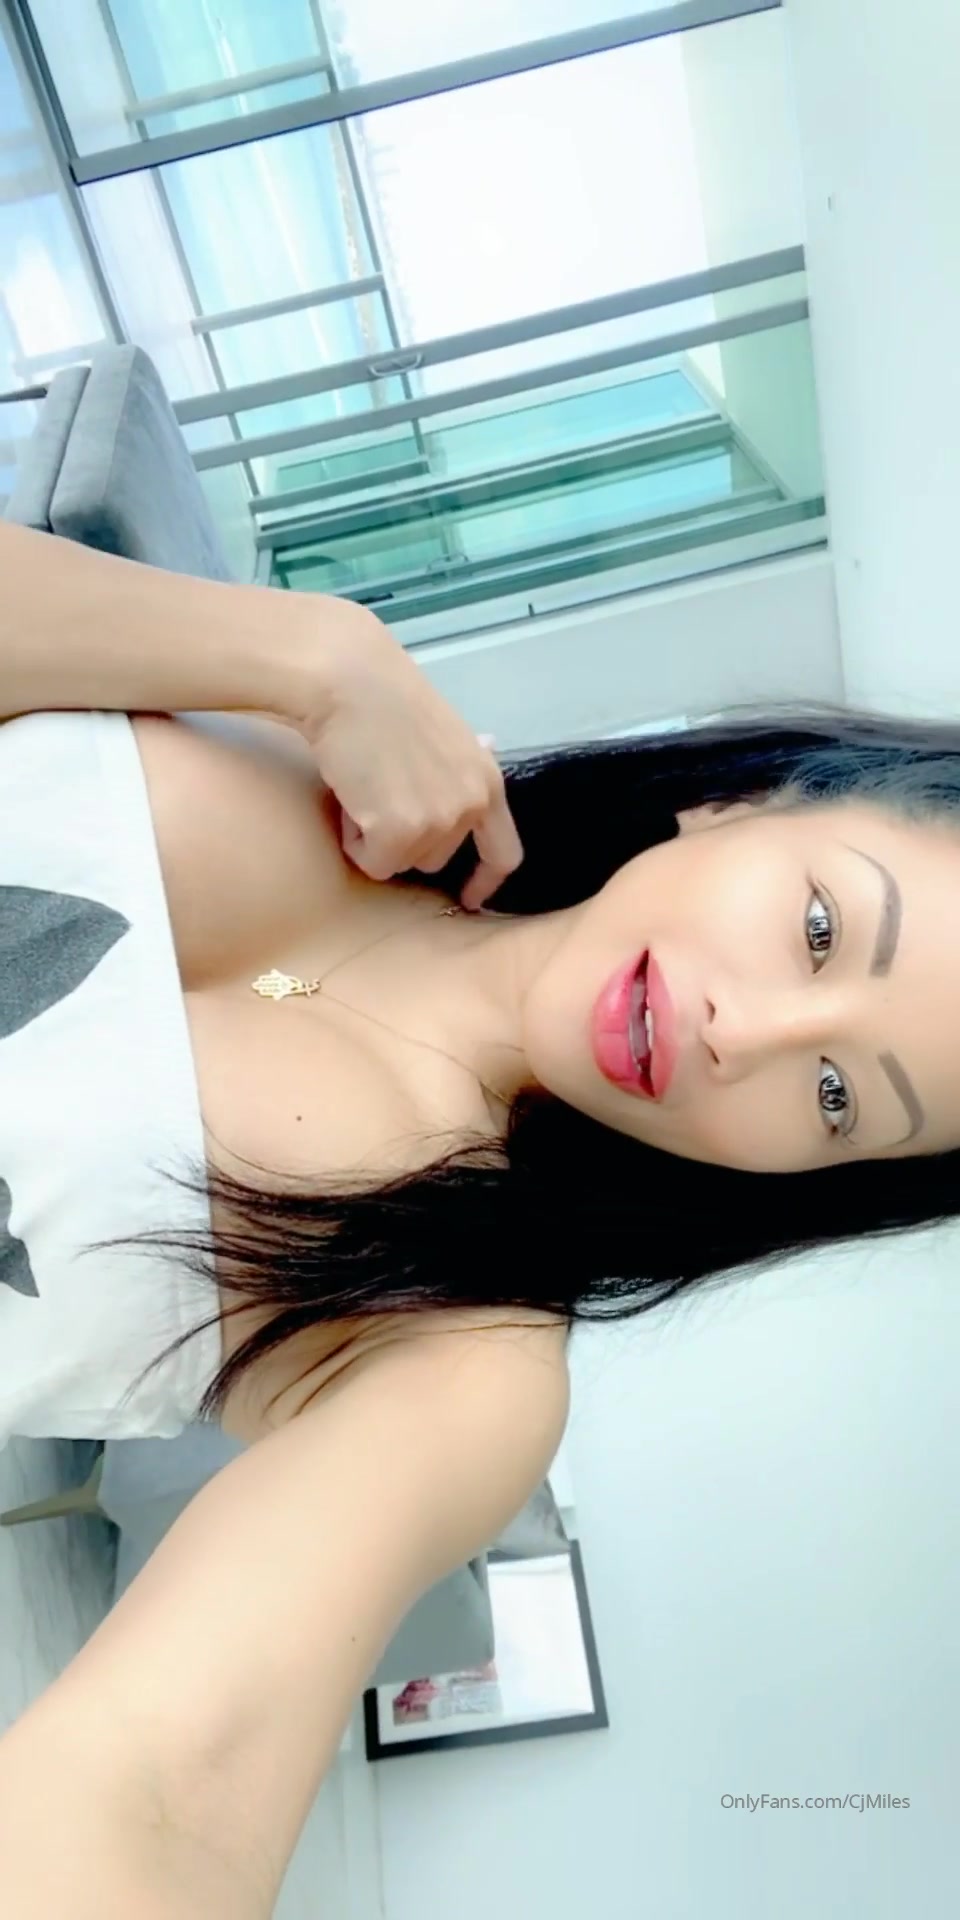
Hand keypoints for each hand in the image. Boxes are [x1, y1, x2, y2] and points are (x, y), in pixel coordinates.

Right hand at [289, 603, 523, 910]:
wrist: (349, 682)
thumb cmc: (386, 699)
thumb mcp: (445, 733)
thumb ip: (462, 764)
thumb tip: (492, 743)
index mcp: (487, 782)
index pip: (504, 853)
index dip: (487, 882)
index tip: (470, 900)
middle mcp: (471, 806)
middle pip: (434, 861)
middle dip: (403, 838)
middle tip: (379, 790)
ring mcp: (438, 821)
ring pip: (399, 863)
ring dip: (376, 837)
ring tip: (364, 785)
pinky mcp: (400, 833)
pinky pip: (372, 863)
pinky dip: (353, 839)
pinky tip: (350, 797)